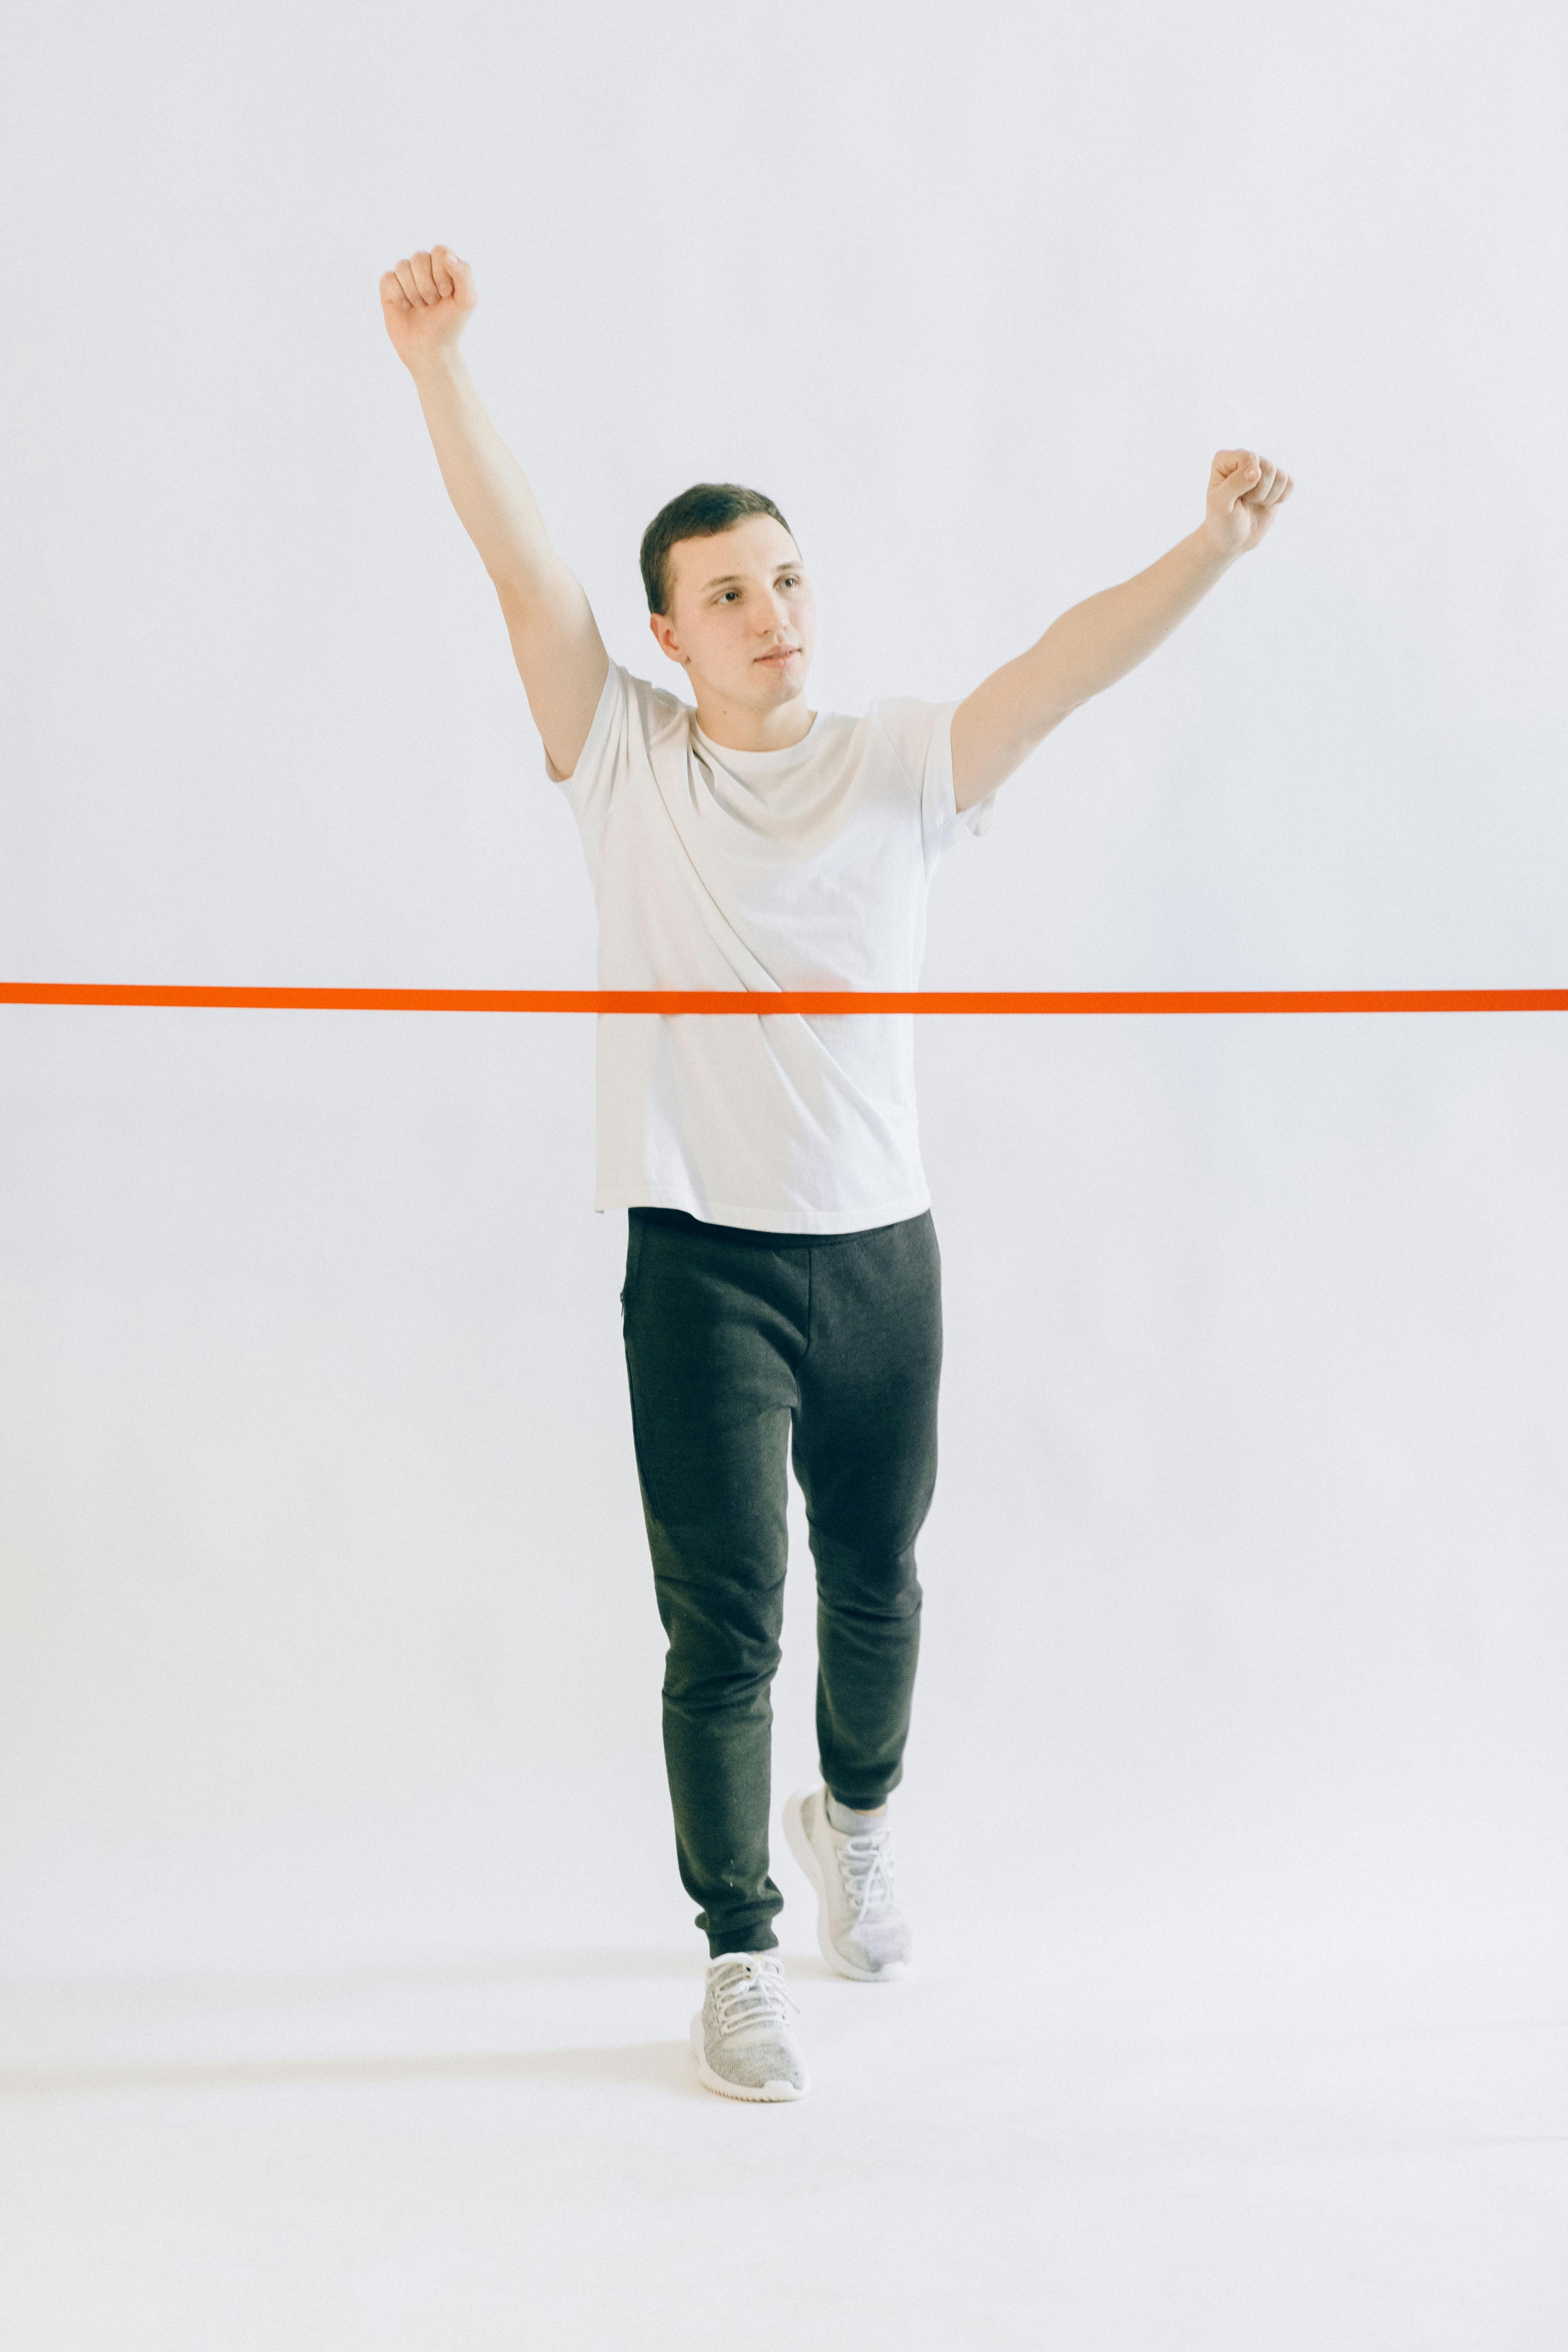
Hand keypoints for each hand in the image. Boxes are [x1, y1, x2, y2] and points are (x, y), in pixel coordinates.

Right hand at [378, 245, 475, 370]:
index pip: (439, 251)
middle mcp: (424, 267)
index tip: (446, 293)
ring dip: (413, 292)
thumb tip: (447, 255)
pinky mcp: (389, 287)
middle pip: (419, 257)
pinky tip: (405, 307)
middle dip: (427, 286)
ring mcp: (405, 276)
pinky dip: (398, 295)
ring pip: (402, 266)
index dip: (441, 273)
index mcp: (443, 266)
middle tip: (432, 303)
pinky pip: (388, 278)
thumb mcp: (466, 301)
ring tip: (420, 306)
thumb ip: (464, 274)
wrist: (430, 350)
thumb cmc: (449, 325)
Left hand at [1202, 448, 1293, 556]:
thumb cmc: (1222, 521)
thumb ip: (1234, 484)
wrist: (1233, 539)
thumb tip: (1256, 471)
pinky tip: (1265, 503)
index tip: (1236, 495)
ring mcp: (1261, 468)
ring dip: (1268, 497)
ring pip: (1280, 476)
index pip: (1249, 458)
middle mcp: (1244, 459)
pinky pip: (1290, 483)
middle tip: (1244, 501)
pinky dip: (1279, 498)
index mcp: (1224, 459)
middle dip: (1258, 491)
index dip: (1248, 480)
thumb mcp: (1220, 504)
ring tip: (1253, 502)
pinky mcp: (1275, 481)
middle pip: (1268, 467)